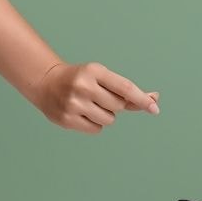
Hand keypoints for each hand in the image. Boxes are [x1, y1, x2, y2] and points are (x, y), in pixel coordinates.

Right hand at [30, 61, 159, 134]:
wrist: (46, 83)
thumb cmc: (81, 80)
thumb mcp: (101, 77)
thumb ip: (126, 90)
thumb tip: (154, 99)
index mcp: (94, 71)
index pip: (124, 87)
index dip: (141, 99)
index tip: (155, 108)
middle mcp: (83, 86)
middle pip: (118, 106)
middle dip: (115, 105)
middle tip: (99, 97)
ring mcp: (74, 104)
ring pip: (108, 120)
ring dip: (104, 115)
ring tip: (88, 105)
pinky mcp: (67, 119)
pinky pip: (96, 129)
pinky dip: (94, 124)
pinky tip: (82, 114)